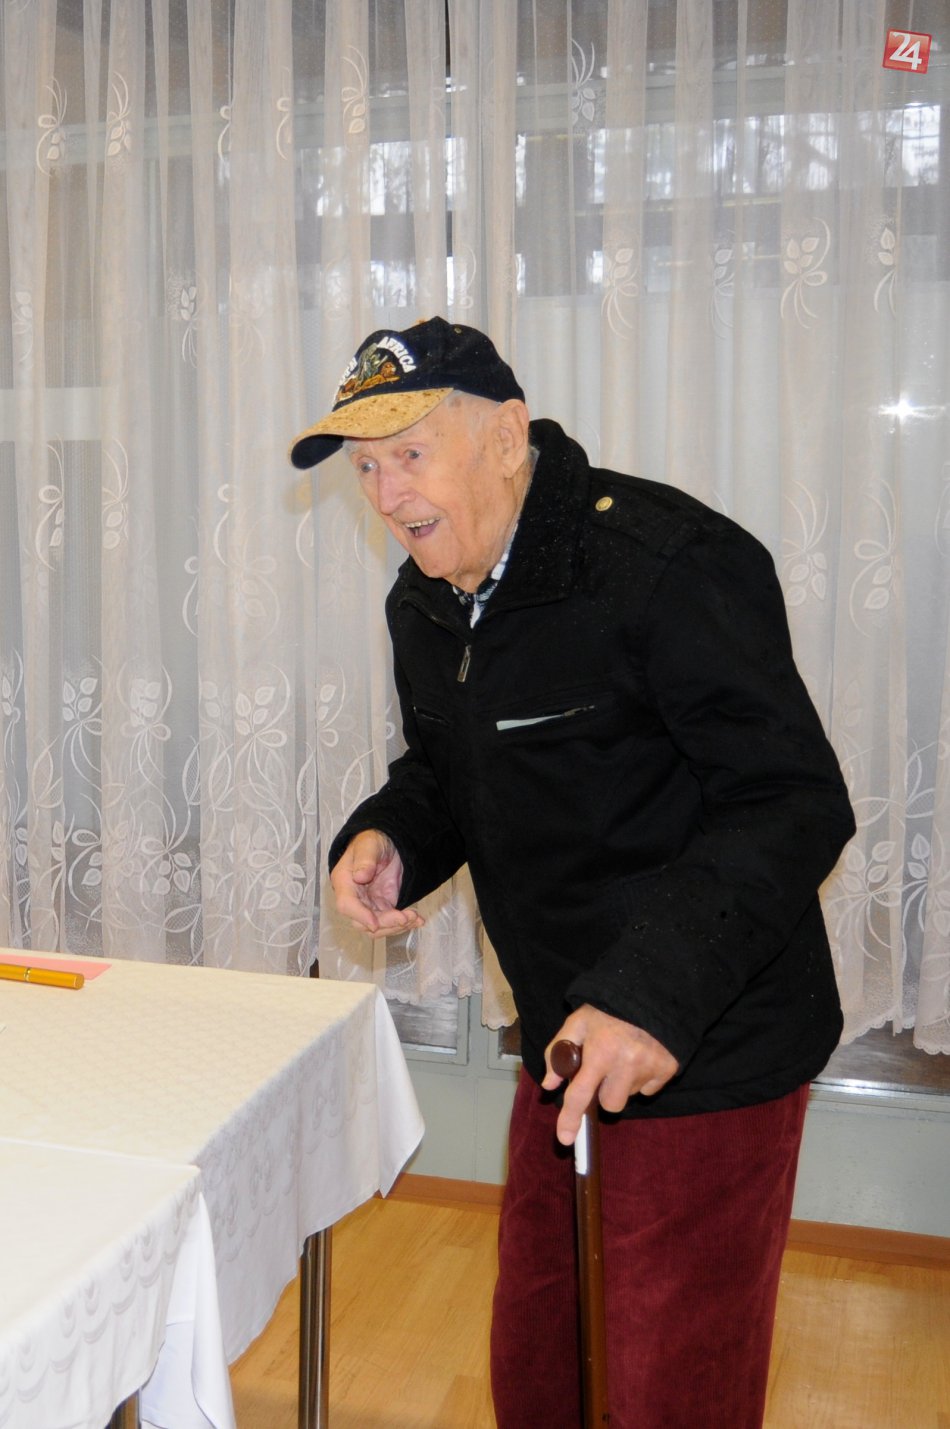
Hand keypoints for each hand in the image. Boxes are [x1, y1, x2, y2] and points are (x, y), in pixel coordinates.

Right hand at [329, 830, 425, 936]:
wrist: (388, 840)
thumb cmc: (374, 839)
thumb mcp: (370, 845)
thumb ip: (365, 860)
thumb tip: (360, 876)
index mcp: (344, 882)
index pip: (346, 905)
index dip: (360, 916)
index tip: (375, 924)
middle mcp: (354, 897)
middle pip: (362, 922)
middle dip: (385, 924)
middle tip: (406, 917)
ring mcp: (369, 903)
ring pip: (378, 926)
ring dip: (396, 926)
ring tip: (415, 918)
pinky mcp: (383, 905)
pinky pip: (390, 921)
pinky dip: (404, 923)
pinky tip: (418, 920)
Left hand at [542, 1004, 678, 1145]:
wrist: (652, 992)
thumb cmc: (609, 1007)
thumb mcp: (578, 1021)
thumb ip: (558, 1051)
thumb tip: (549, 1084)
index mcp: (600, 1051)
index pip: (580, 1094)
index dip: (570, 1118)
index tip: (564, 1138)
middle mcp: (626, 1063)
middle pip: (609, 1104)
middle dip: (604, 1092)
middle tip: (605, 1068)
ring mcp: (650, 1067)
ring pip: (629, 1096)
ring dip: (623, 1084)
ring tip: (625, 1056)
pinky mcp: (668, 1069)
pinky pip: (650, 1089)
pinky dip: (643, 1079)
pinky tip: (642, 1056)